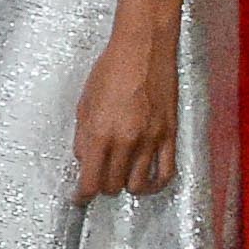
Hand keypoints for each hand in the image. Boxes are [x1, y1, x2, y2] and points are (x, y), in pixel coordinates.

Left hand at [69, 14, 181, 200]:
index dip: (83, 195)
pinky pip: (166, 172)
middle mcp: (126, 141)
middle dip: (102, 187)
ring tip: (120, 180)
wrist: (143, 50)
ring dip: (126, 186)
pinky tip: (147, 182)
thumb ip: (83, 138)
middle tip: (98, 181)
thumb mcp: (84, 104)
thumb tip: (85, 161)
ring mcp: (151, 140)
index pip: (91, 181)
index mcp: (100, 134)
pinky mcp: (169, 135)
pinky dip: (155, 184)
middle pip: (113, 186)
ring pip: (138, 185)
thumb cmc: (111, 71)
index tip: (79, 198)